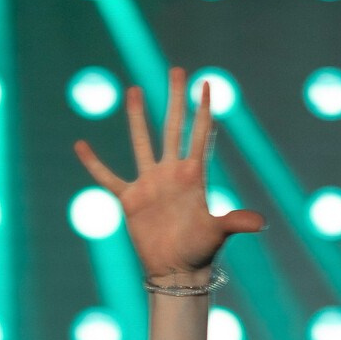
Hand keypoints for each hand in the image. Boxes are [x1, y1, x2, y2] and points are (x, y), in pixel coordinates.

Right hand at [74, 69, 265, 278]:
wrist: (176, 270)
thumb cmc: (200, 251)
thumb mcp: (218, 233)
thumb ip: (235, 222)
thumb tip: (260, 224)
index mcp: (194, 175)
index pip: (199, 134)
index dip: (202, 109)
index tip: (206, 83)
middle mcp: (171, 172)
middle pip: (172, 127)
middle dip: (174, 98)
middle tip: (176, 69)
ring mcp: (150, 183)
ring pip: (141, 142)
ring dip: (137, 117)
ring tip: (135, 91)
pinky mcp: (130, 199)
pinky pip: (108, 177)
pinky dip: (94, 163)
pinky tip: (80, 145)